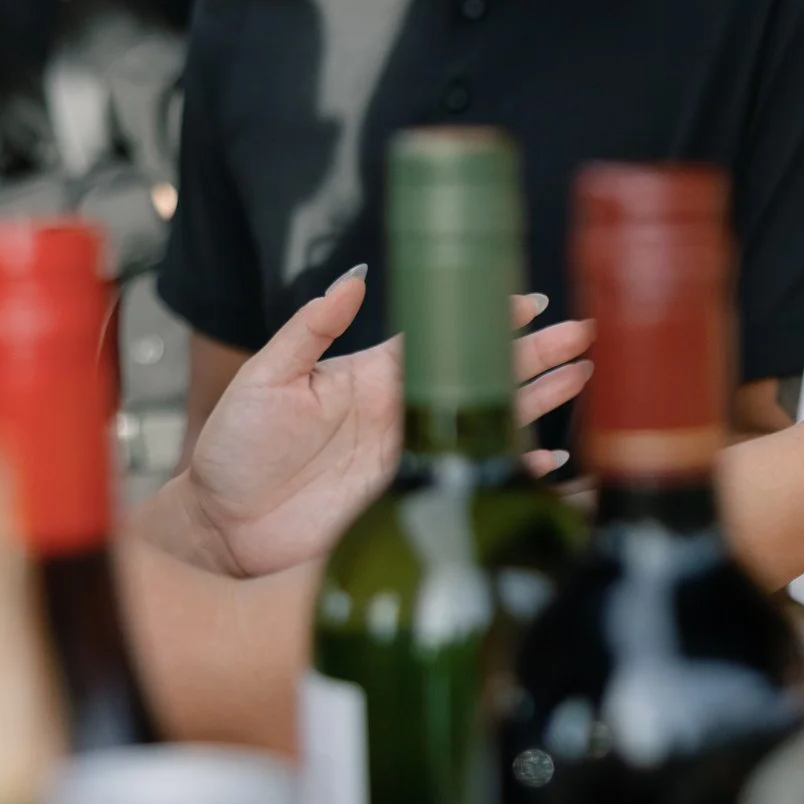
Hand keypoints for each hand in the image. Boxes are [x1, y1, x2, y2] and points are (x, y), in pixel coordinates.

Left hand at [140, 268, 592, 577]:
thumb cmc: (235, 446)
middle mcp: (405, 411)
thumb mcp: (266, 376)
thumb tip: (353, 278)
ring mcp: (413, 454)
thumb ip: (311, 329)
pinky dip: (515, 470)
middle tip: (583, 332)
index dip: (487, 319)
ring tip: (582, 374)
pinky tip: (550, 460)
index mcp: (375, 374)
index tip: (531, 299)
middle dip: (536, 353)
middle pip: (484, 376)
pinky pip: (474, 478)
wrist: (220, 525)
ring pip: (491, 421)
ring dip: (538, 398)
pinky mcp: (411, 496)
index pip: (445, 338)